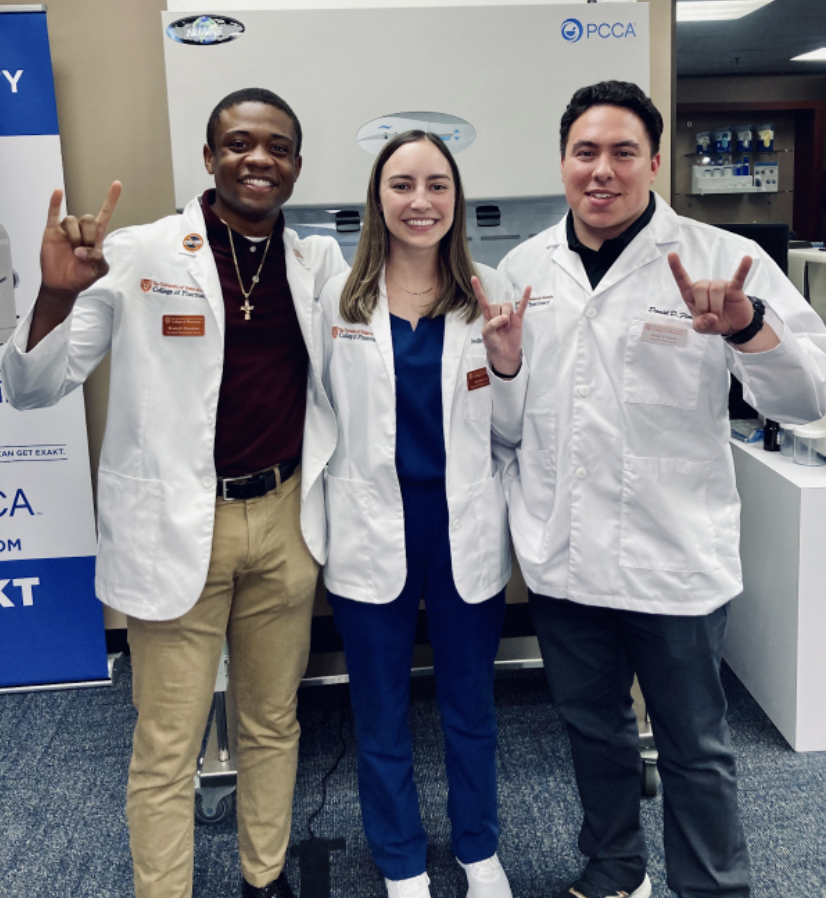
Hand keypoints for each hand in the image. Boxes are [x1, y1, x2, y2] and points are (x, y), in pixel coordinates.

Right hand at [40, 181, 121, 295]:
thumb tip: (81, 250)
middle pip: (87, 219)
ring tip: (72, 250)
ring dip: (73, 236)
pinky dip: (55, 202)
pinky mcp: (52, 232)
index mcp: (96, 237)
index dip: (111, 200)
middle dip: (87, 236)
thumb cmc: (82, 276)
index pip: (105, 214)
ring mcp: (66, 230)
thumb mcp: (99, 271)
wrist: (62, 284)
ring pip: (71, 220)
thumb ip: (98, 259)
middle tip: (82, 251)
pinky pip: (53, 213)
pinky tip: (58, 192)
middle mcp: (81, 230)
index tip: (117, 184)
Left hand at [472, 275, 530, 376]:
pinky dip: (525, 297)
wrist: (504, 354)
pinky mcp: (518, 318)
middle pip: (497, 303)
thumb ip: (492, 324)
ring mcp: (509, 314)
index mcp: (487, 315)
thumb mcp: (486, 335)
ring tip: (507, 328)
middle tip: (499, 328)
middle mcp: (498, 312)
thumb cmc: (493, 344)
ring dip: (507, 317)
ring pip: (507, 305)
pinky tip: (528, 287)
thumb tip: (504, 317)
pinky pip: (522, 305)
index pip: (482, 300)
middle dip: (498, 316)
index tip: (473, 278)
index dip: (478, 289)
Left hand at [667, 252, 753, 335]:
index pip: (682, 280)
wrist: (733, 326)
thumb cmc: (714, 322)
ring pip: (716, 289)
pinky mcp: (735, 288)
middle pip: (700, 287)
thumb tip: (711, 318)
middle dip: (704, 305)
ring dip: (717, 306)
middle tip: (710, 315)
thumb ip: (701, 325)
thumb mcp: (702, 328)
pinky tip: (747, 259)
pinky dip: (743, 269)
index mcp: (692, 296)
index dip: (676, 268)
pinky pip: (738, 277)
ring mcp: (720, 286)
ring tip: (720, 313)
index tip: (671, 254)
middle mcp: (705, 287)